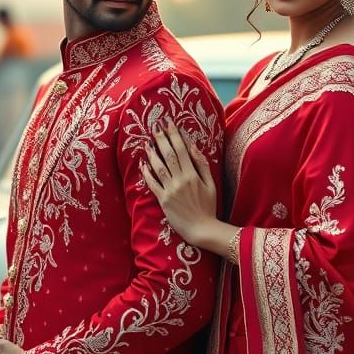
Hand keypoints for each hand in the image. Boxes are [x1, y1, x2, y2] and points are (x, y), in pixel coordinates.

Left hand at [141, 116, 217, 243]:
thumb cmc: (208, 207)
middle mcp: (181, 180)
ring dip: (152, 153)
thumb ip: (202, 165)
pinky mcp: (163, 200)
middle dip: (161, 139)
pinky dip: (147, 173)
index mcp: (193, 175)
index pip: (182, 150)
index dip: (175, 135)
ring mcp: (171, 190)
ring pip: (159, 167)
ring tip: (147, 143)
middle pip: (169, 155)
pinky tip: (143, 164)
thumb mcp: (211, 184)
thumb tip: (193, 147)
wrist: (202, 229)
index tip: (170, 123)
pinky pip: (152, 184)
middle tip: (156, 127)